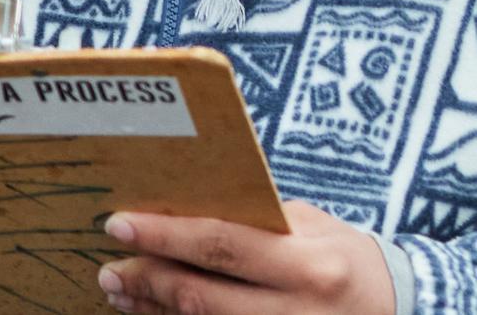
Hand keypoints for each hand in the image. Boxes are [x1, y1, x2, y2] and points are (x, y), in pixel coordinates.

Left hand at [99, 200, 396, 314]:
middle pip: (203, 296)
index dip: (164, 236)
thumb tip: (175, 207)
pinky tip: (151, 312)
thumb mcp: (309, 227)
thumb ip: (251, 221)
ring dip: (153, 310)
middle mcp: (300, 309)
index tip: (118, 225)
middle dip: (147, 280)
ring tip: (120, 290)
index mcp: (310, 264)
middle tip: (109, 268)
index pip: (222, 245)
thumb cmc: (343, 256)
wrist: (400, 308)